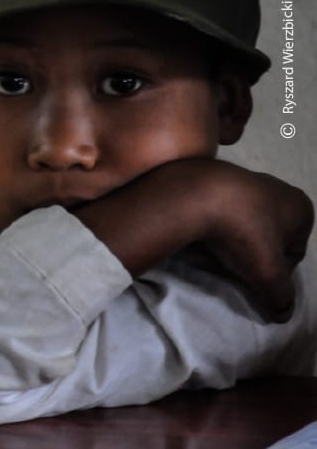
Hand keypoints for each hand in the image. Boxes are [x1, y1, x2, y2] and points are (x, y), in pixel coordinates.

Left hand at [75, 159, 312, 322]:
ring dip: (234, 237)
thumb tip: (283, 315)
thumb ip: (279, 295)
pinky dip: (216, 221)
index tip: (254, 272)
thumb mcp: (266, 272)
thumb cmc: (242, 231)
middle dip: (253, 251)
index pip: (294, 252)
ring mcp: (246, 179)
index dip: (274, 268)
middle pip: (269, 236)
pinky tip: (204, 230)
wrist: (193, 194)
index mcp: (300, 207)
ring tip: (217, 246)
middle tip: (234, 262)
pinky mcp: (216, 178)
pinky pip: (222, 209)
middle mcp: (278, 188)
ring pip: (245, 222)